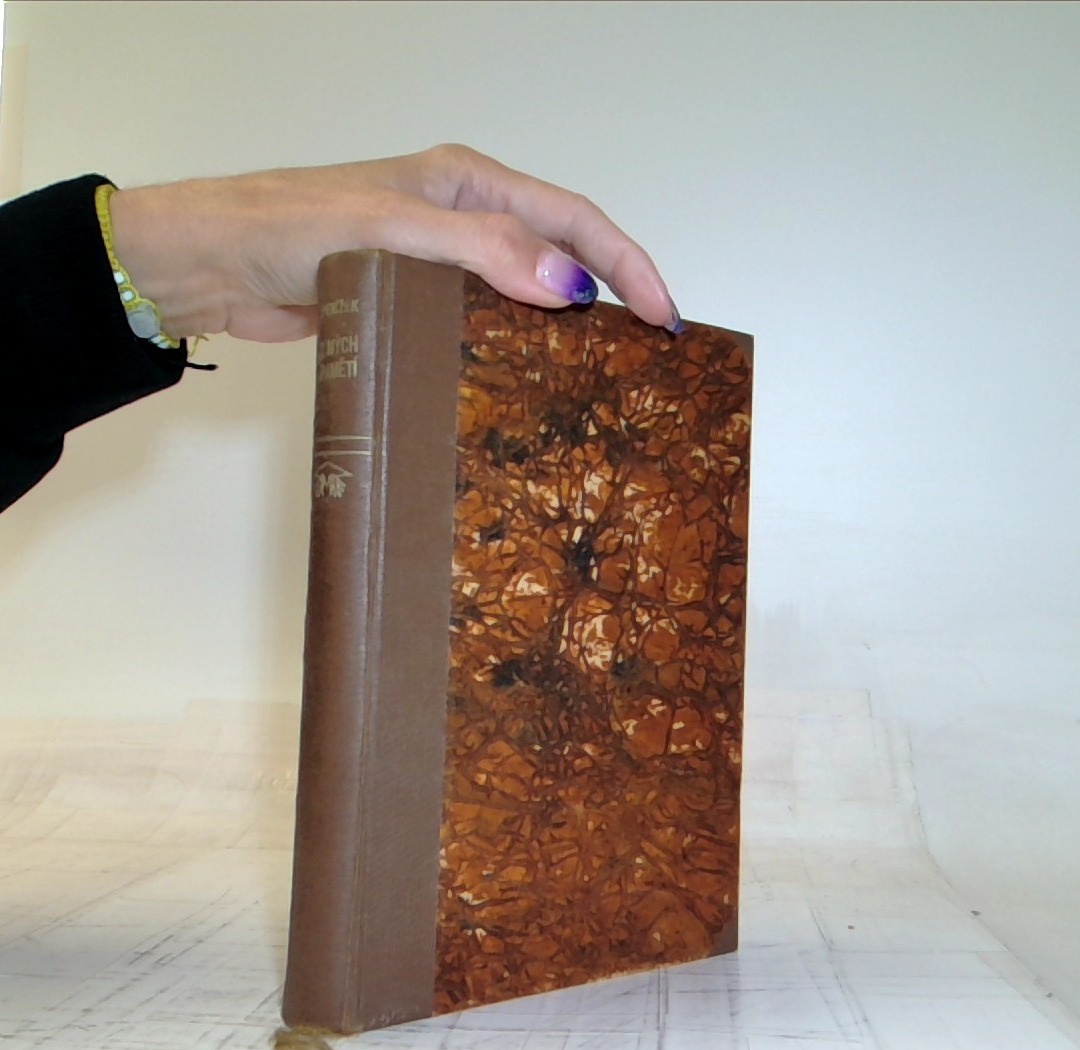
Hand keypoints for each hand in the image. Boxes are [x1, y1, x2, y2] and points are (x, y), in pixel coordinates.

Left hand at [108, 144, 680, 343]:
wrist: (222, 264)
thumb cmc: (291, 226)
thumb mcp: (395, 228)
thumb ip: (483, 249)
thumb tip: (567, 282)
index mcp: (469, 183)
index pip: (572, 218)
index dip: (626, 263)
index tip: (662, 313)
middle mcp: (463, 217)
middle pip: (562, 248)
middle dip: (614, 290)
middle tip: (651, 343)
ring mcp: (442, 261)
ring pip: (527, 288)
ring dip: (568, 321)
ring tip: (607, 366)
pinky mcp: (418, 300)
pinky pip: (486, 319)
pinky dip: (518, 344)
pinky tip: (530, 377)